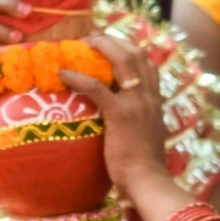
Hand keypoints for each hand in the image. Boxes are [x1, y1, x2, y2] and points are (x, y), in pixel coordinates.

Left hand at [62, 34, 167, 199]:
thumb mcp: (147, 138)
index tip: (113, 47)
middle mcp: (149, 97)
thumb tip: (129, 125)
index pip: (149, 65)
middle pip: (137, 54)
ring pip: (122, 60)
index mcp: (156, 102)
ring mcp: (136, 103)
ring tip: (83, 44)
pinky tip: (63, 74)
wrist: (148, 181)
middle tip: (94, 39)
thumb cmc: (145, 168)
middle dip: (115, 41)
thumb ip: (141, 124)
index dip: (130, 51)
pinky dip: (78, 77)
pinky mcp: (120, 114)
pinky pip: (96, 87)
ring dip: (102, 47)